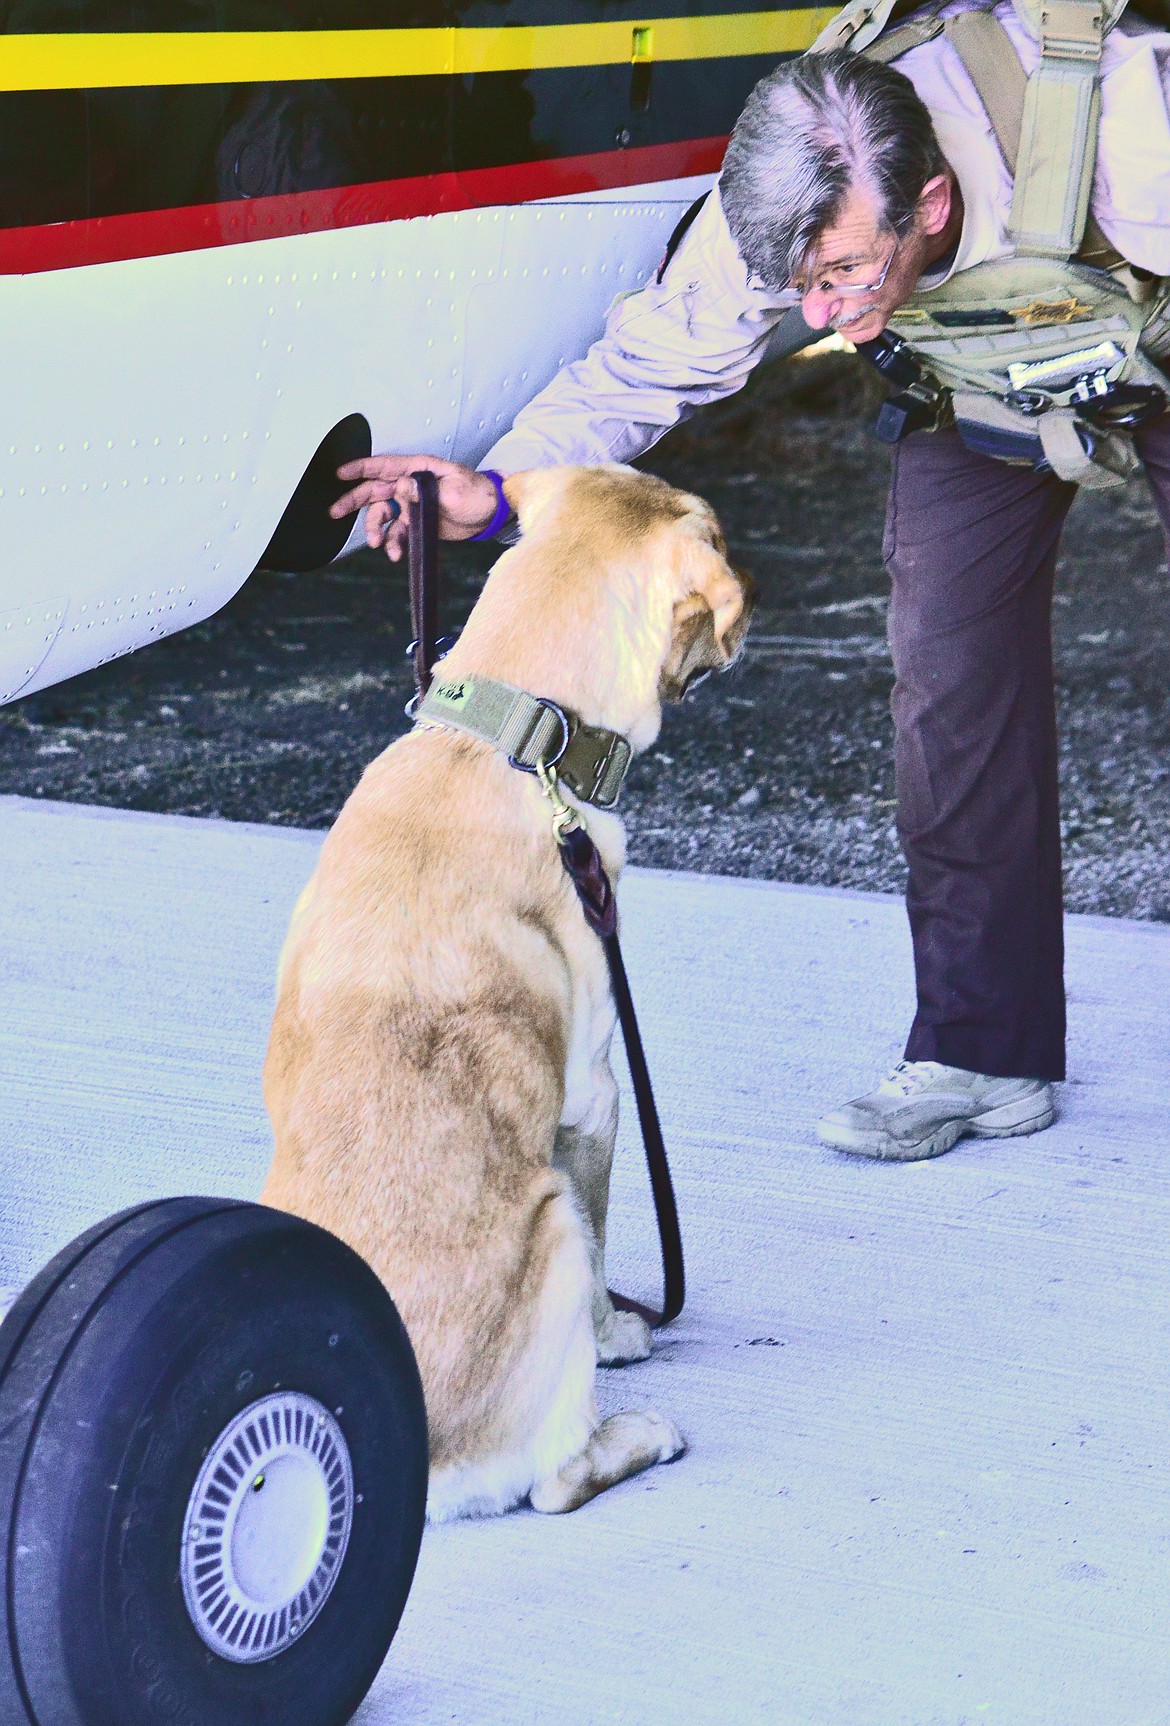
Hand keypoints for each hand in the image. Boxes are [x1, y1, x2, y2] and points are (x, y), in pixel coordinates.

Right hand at [330, 454, 500, 561]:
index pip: (384, 465)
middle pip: (375, 490)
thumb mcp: (453, 488)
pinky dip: (393, 543)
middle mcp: (411, 485)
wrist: (490, 514)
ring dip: (375, 529)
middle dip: (353, 500)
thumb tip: (401, 487)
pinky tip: (395, 554)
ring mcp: (412, 504)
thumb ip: (425, 489)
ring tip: (378, 543)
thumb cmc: (477, 493)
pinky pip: (398, 532)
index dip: (360, 468)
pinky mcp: (417, 521)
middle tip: (335, 511)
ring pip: (383, 514)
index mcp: (418, 470)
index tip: (340, 474)